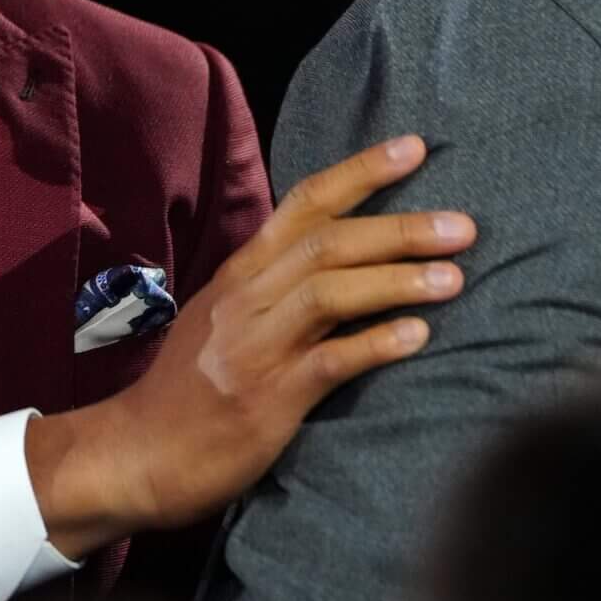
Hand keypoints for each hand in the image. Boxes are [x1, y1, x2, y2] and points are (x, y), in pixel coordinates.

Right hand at [26, 134, 472, 555]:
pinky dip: (375, 344)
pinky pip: (328, 361)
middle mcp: (246, 299)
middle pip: (327, 243)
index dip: (361, 172)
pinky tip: (417, 336)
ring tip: (455, 278)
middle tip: (464, 226)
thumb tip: (340, 264)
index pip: (303, 205)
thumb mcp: (220, 320)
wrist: (136, 452)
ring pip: (329, 292)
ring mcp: (254, 346)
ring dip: (396, 280)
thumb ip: (272, 290)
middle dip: (400, 229)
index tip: (415, 149)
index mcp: (239, 274)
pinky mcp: (266, 398)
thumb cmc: (186, 388)